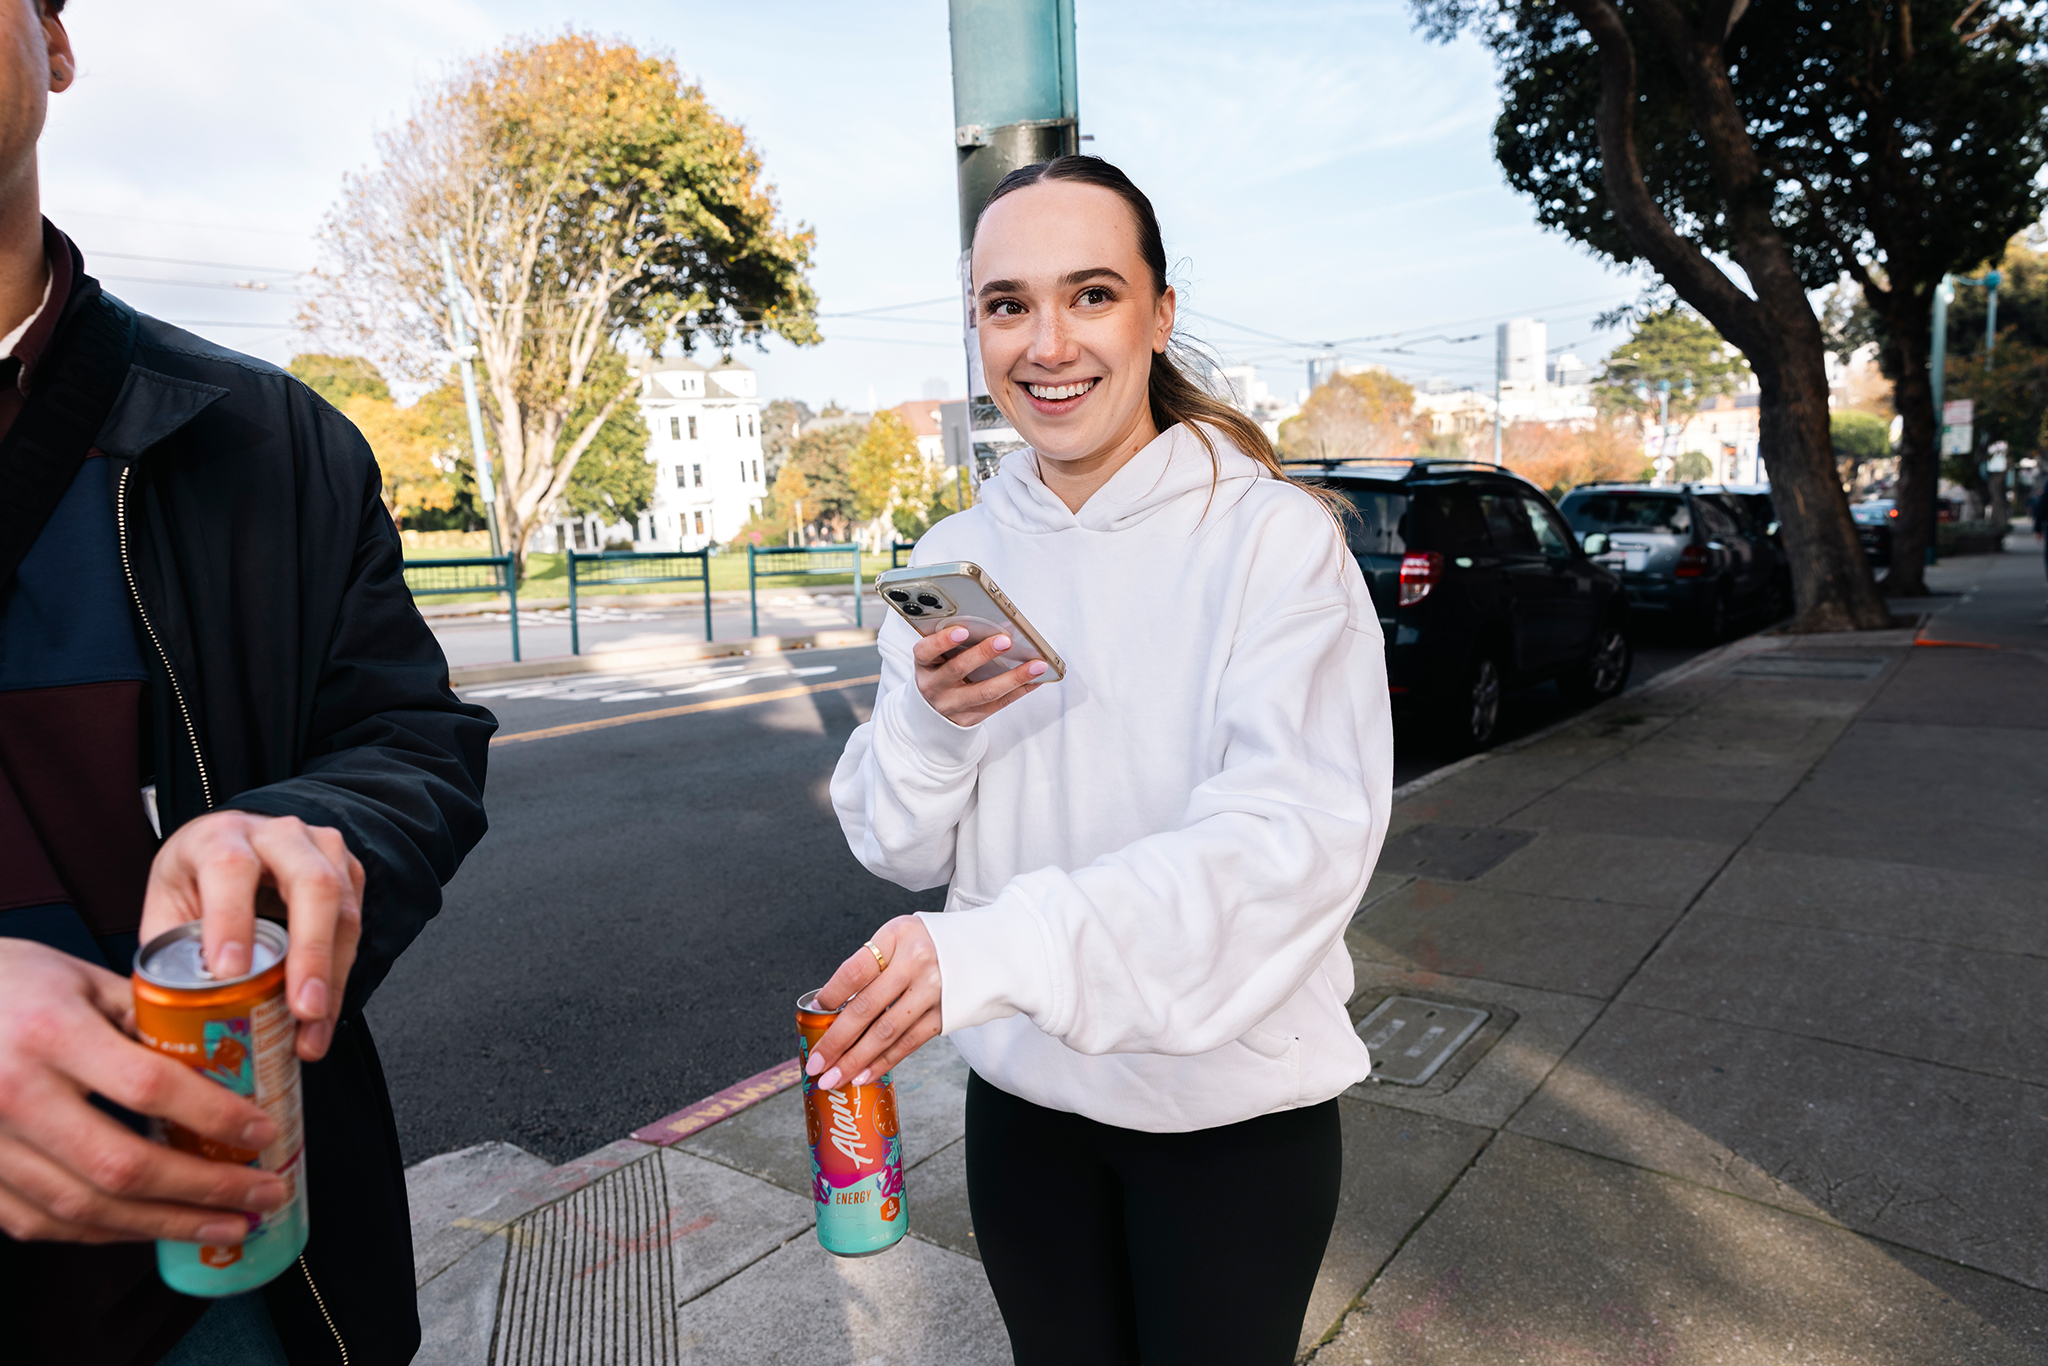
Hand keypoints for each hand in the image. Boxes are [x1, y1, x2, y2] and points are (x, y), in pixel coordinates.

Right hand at [0, 939, 288, 1243]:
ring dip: (166, 1225)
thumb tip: (221, 1058)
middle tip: (264, 1195)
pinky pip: (45, 1223)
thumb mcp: (78, 978)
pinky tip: (152, 1227)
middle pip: (123, 1165)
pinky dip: (106, 1233)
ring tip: (226, 1226)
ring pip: (85, 1210)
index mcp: (49, 1034)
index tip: (263, 1131)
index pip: (149, 1085)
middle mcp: (13, 1095)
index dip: (214, 1117)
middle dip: (206, 1190)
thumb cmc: (3, 985)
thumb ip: (144, 1017)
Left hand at [140, 812, 363, 1062]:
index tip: (230, 972)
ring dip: (332, 974)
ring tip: (314, 1027)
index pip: (230, 867)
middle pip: (311, 884)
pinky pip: (355, 926)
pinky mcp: (348, 872)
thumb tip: (171, 1015)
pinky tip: (324, 1012)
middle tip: (302, 1009)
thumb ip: (170, 952)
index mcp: (220, 837)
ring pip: (343, 907)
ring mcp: (322, 849)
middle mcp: (279, 834)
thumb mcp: (167, 907)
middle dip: (310, 953)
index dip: (232, 918)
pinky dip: (340, 974)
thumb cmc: (196, 881)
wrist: (233, 847)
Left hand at [805, 916, 942, 1090]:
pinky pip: (909, 1043)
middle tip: (815, 1063)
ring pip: (886, 1033)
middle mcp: (916, 964)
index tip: (811, 1015)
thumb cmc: (934, 942)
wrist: (990, 948)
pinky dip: (884, 1062)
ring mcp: (934, 992)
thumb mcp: (901, 935)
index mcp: (898, 936)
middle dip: (836, 1041)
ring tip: (833, 1078)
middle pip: (866, 1008)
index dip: (830, 996)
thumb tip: (832, 1006)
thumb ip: (872, 964)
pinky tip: (864, 1075)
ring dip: (856, 1060)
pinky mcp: (946, 1015)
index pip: (855, 970)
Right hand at [915, 626, 1045, 725]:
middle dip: (983, 654)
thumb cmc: (940, 672)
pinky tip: (1036, 680)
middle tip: (1006, 640)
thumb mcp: (938, 657)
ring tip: (1037, 665)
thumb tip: (1003, 625)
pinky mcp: (970, 718)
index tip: (962, 630)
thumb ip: (959, 641)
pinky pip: (999, 704)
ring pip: (985, 691)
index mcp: (924, 665)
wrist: (932, 711)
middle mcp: (934, 687)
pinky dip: (1019, 690)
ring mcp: (952, 705)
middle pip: (958, 669)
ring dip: (1014, 677)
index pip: (926, 651)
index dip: (942, 641)